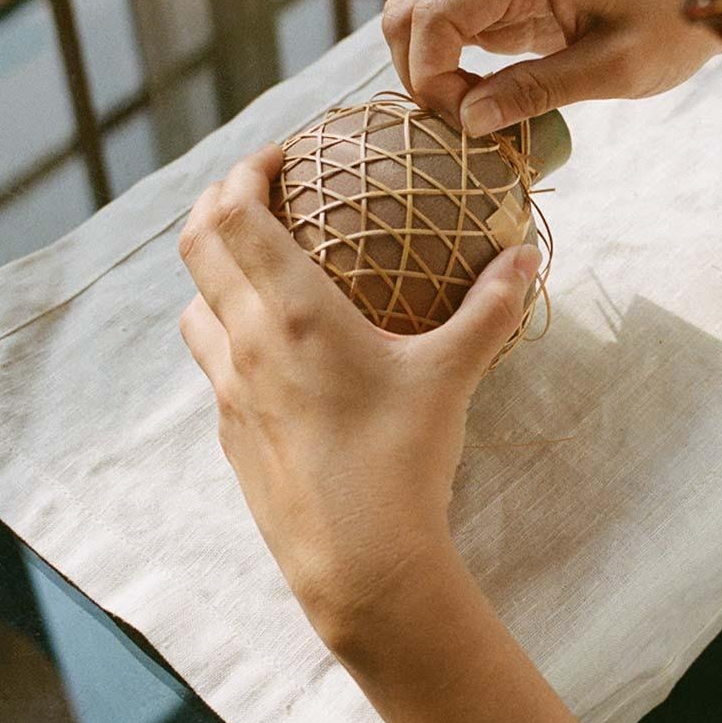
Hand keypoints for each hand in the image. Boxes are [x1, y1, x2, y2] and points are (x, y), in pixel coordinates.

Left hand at [177, 144, 541, 640]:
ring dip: (215, 273)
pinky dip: (228, 332)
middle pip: (196, 247)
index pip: (230, 214)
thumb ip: (490, 309)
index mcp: (290, 312)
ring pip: (195, 308)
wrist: (360, 566)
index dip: (242, 171)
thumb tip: (527, 255)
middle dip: (218, 205)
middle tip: (262, 192)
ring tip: (261, 268)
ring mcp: (228, 392)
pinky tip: (276, 350)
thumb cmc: (403, 464)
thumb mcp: (453, 376)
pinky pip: (213, 362)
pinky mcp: (230, 434)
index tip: (278, 156)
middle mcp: (244, 342)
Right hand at [382, 0, 721, 134]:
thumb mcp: (613, 70)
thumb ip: (536, 92)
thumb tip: (467, 122)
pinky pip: (454, 25)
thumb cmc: (671, 27)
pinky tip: (484, 97)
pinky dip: (452, 64)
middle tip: (465, 121)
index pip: (433, 15)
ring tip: (475, 112)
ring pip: (423, 16)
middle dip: (420, 73)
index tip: (464, 121)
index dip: (429, 76)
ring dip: (432, 69)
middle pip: (411, 10)